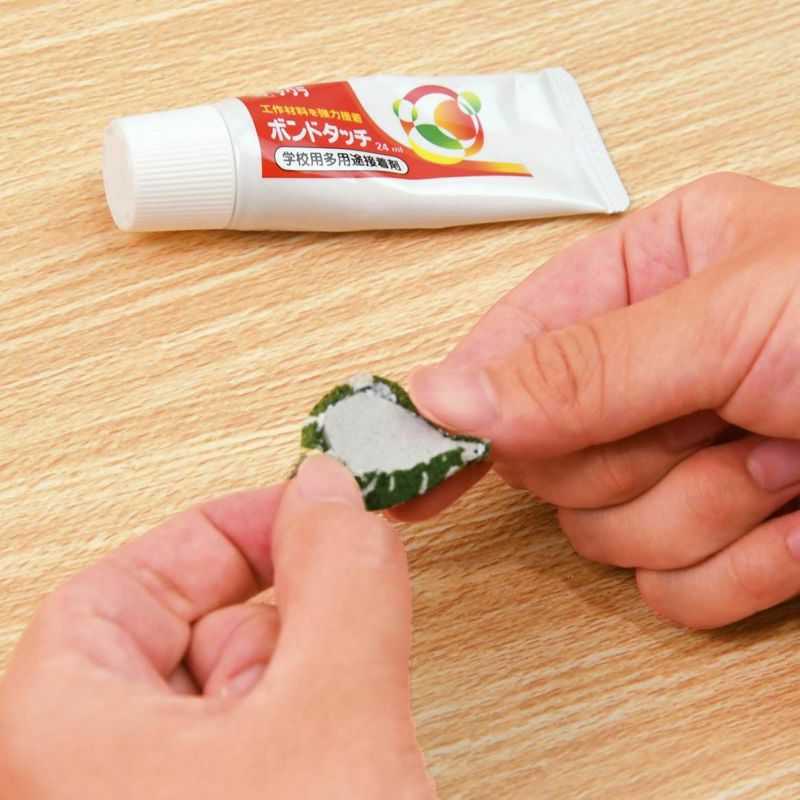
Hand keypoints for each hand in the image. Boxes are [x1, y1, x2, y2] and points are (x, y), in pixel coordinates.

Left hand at [0, 456, 433, 799]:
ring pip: (232, 697)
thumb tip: (334, 494)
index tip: (302, 517)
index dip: (223, 534)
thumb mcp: (330, 720)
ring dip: (302, 687)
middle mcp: (82, 774)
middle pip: (185, 634)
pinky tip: (339, 770)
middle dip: (281, 622)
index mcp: (55, 735)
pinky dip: (307, 736)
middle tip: (344, 624)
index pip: (123, 581)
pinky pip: (252, 752)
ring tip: (343, 737)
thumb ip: (339, 583)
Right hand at [400, 173, 799, 629]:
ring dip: (702, 515)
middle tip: (720, 424)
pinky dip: (740, 571)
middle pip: (545, 459)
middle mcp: (647, 370)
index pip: (504, 352)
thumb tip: (445, 396)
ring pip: (603, 537)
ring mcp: (674, 461)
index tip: (416, 452)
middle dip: (635, 461)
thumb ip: (582, 364)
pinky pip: (666, 592)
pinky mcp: (715, 542)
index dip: (464, 404)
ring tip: (785, 463)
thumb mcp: (738, 320)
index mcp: (640, 281)